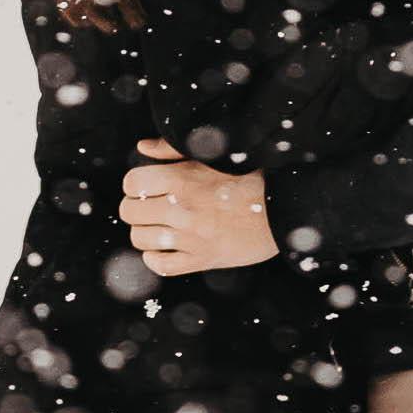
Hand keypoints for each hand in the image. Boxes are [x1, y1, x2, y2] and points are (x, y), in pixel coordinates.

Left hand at [120, 137, 278, 274]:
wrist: (282, 211)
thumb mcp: (212, 157)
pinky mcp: (201, 260)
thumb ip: (173, 149)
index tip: (146, 186)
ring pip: (140, 239)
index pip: (132, 183)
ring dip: (145, 232)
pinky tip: (164, 248)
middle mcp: (181, 210)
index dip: (135, 184)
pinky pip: (160, 265)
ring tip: (158, 226)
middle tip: (149, 206)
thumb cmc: (249, 179)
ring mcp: (190, 238)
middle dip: (136, 207)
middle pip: (130, 211)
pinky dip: (155, 258)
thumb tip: (143, 146)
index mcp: (182, 180)